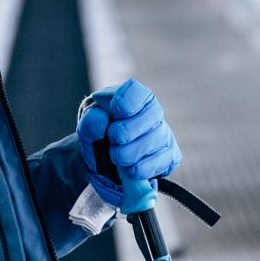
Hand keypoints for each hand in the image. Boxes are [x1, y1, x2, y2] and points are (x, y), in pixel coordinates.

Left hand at [76, 79, 180, 211]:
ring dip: (128, 154)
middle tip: (112, 140)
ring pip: (155, 141)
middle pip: (151, 115)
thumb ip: (90, 120)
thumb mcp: (88, 126)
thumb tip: (102, 118)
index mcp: (133, 96)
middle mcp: (154, 112)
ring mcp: (166, 134)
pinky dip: (140, 169)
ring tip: (116, 156)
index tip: (113, 112)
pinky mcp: (171, 156)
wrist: (106, 161)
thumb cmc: (99, 135)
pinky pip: (162, 162)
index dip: (124, 102)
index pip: (136, 91)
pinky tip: (128, 168)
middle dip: (124, 133)